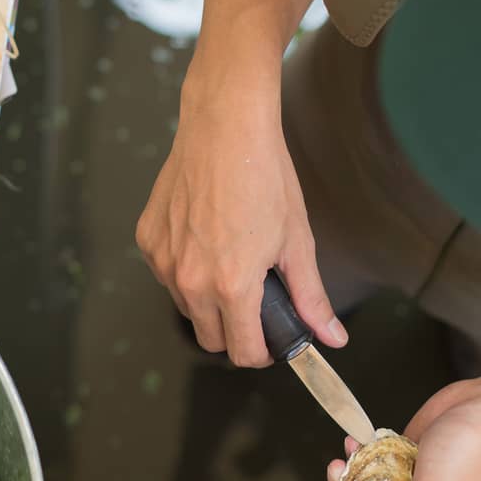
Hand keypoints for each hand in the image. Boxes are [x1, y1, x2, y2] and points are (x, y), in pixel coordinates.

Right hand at [136, 56, 345, 366]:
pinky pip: (166, 273)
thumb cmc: (264, 177)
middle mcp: (190, 281)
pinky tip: (205, 237)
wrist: (224, 128)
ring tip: (231, 260)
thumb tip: (332, 338)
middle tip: (256, 300)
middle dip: (234, 330)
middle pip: (210, 338)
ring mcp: (163, 261)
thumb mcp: (296, 241)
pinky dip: (185, 269)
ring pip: (186, 306)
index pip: (242, 352)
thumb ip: (310, 297)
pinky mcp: (148, 240)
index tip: (273, 337)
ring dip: (208, 300)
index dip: (263, 352)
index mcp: (232, 287)